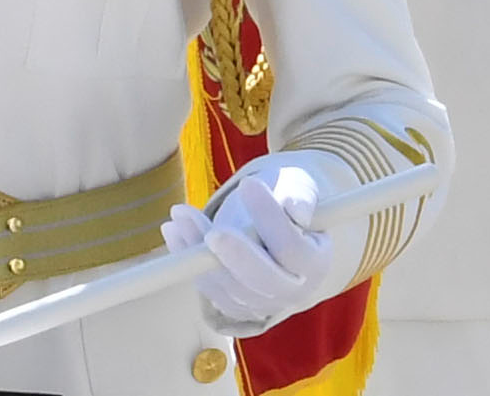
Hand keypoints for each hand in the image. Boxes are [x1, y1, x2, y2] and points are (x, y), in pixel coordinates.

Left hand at [166, 151, 347, 336]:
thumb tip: (296, 212)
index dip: (270, 219)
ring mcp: (262, 303)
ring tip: (180, 215)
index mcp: (316, 262)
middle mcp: (292, 291)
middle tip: (212, 231)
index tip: (248, 184)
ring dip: (199, 252)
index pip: (292, 248)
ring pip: (228, 287)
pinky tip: (174, 230)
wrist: (274, 217)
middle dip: (234, 255)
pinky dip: (189, 261)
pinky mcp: (234, 304)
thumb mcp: (298, 185)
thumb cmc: (288, 195)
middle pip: (261, 281)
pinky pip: (209, 288)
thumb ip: (299, 195)